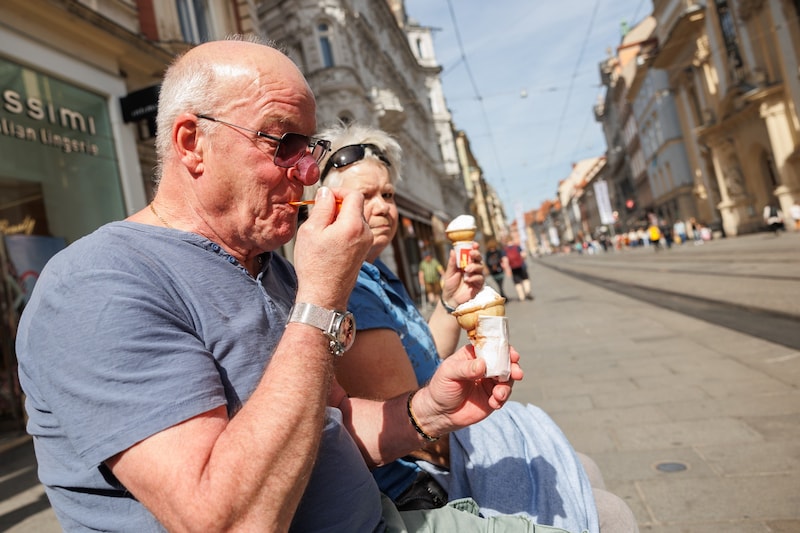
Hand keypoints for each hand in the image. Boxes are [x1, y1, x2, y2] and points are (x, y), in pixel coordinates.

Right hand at [293, 187, 372, 308]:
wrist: (323, 295)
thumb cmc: (315, 266)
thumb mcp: (311, 230)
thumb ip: (322, 207)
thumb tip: (327, 192)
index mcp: (354, 224)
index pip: (354, 194)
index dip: (339, 191)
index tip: (325, 197)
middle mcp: (365, 233)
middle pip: (356, 206)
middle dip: (338, 206)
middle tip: (319, 216)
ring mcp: (366, 243)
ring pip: (355, 219)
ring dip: (340, 219)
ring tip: (322, 232)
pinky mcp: (363, 252)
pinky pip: (356, 232)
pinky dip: (344, 230)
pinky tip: (329, 242)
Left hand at [411, 344, 522, 434]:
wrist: (440, 413)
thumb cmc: (441, 387)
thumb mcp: (448, 374)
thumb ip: (465, 368)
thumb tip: (482, 364)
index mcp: (473, 355)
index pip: (491, 347)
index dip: (503, 349)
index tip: (513, 355)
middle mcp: (484, 366)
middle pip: (504, 362)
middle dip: (513, 367)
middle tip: (517, 373)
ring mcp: (489, 381)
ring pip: (507, 379)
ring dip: (506, 386)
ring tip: (498, 395)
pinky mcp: (492, 397)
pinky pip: (503, 395)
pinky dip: (502, 399)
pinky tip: (493, 404)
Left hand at [440, 243, 483, 307]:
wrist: (451, 298)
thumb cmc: (450, 285)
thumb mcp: (449, 273)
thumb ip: (452, 262)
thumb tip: (452, 250)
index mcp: (465, 263)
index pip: (471, 253)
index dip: (474, 248)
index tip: (474, 244)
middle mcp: (472, 268)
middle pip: (478, 258)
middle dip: (476, 254)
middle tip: (472, 254)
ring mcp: (476, 276)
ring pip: (480, 267)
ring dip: (474, 267)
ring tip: (466, 270)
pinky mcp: (479, 284)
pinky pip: (480, 278)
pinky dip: (474, 277)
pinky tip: (468, 280)